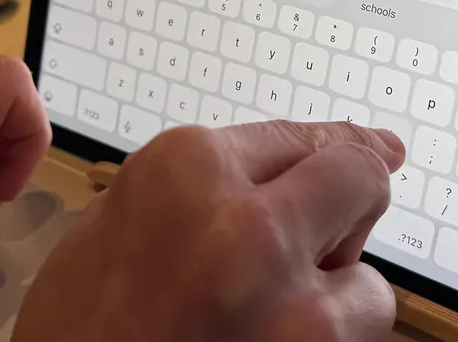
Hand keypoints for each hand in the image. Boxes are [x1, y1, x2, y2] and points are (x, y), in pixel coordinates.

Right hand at [13, 121, 405, 341]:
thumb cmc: (76, 335)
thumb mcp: (105, 232)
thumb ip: (192, 192)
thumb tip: (274, 171)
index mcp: (182, 171)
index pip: (298, 137)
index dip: (341, 146)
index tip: (381, 151)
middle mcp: (243, 223)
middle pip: (358, 179)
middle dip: (353, 204)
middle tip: (330, 235)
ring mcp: (288, 302)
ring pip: (370, 278)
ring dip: (336, 297)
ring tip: (271, 319)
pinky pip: (358, 334)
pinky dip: (332, 341)